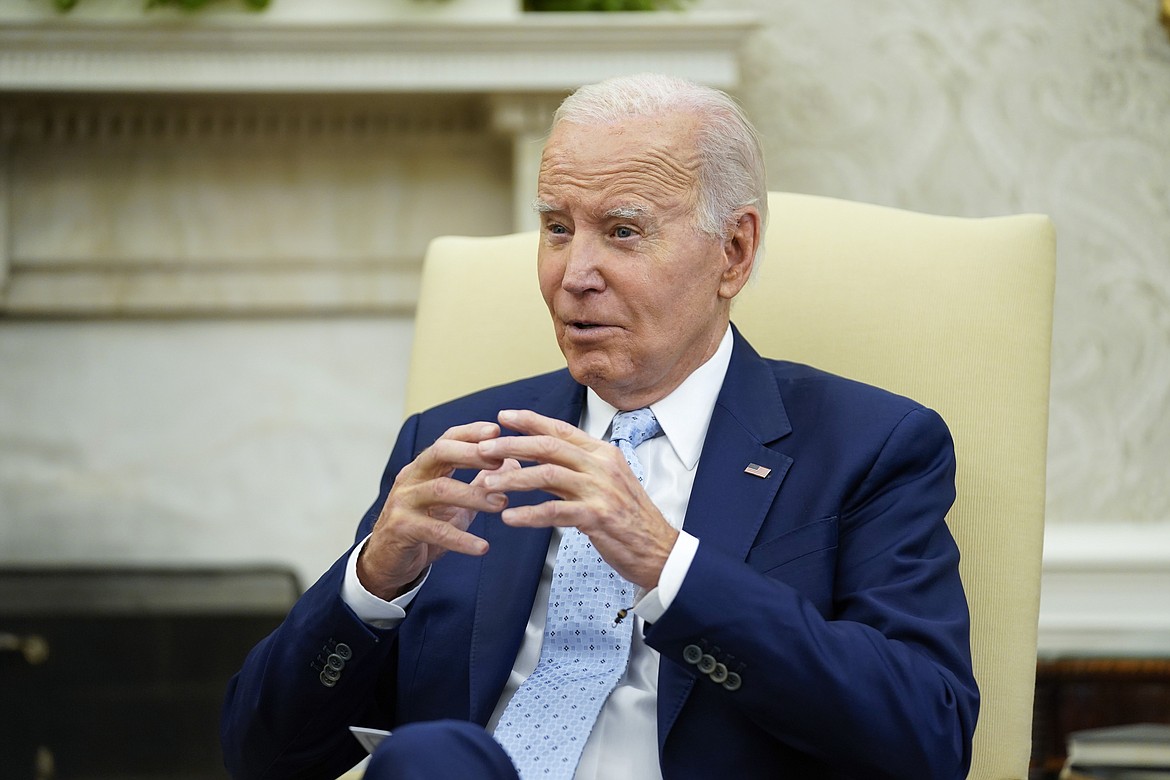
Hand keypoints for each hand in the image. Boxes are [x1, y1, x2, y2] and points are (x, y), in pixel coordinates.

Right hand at [358, 421, 519, 600]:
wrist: (388, 560)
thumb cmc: (424, 526)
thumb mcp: (456, 504)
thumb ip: (480, 483)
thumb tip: (512, 463)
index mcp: (424, 468)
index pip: (447, 440)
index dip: (470, 433)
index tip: (497, 430)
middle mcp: (411, 478)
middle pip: (440, 453)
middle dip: (471, 453)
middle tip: (501, 459)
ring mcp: (403, 501)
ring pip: (440, 489)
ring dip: (474, 495)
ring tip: (501, 503)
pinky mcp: (401, 528)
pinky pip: (435, 530)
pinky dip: (461, 539)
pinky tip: (482, 547)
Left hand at [477, 409, 677, 589]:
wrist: (660, 550)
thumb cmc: (628, 519)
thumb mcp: (604, 485)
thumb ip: (571, 471)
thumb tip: (534, 461)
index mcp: (603, 454)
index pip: (560, 429)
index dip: (529, 421)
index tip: (502, 416)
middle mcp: (602, 465)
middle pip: (548, 447)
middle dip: (511, 445)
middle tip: (481, 449)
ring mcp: (601, 490)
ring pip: (546, 475)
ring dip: (512, 479)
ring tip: (486, 485)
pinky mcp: (597, 516)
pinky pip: (554, 511)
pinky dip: (528, 514)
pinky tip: (508, 518)